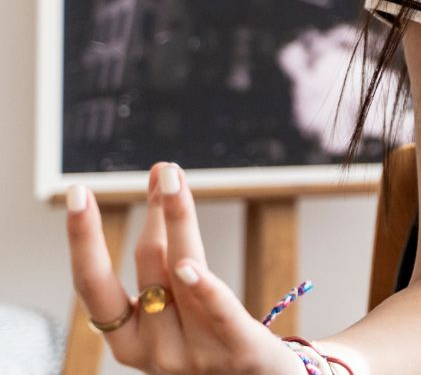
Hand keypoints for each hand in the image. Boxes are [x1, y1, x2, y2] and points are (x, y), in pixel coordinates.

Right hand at [65, 161, 310, 373]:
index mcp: (128, 341)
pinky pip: (218, 314)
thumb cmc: (213, 342)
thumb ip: (168, 258)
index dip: (83, 239)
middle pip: (149, 268)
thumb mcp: (180, 307)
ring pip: (182, 275)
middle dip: (153, 215)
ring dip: (181, 222)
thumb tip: (163, 180)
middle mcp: (153, 350)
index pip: (93, 285)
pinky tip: (189, 265)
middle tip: (162, 169)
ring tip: (175, 181)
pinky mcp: (237, 353)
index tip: (78, 192)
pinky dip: (204, 288)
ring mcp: (193, 356)